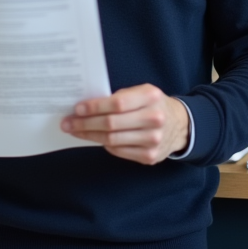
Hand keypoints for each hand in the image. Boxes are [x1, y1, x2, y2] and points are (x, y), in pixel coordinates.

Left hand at [61, 84, 189, 164]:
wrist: (180, 125)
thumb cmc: (154, 105)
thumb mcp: (142, 92)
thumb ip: (120, 97)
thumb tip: (87, 106)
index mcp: (151, 97)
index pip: (117, 103)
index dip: (94, 107)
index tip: (77, 109)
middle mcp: (154, 118)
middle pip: (111, 124)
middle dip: (85, 123)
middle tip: (68, 123)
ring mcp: (153, 140)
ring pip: (112, 139)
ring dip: (89, 135)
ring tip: (75, 131)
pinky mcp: (150, 156)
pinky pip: (118, 151)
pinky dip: (104, 144)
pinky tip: (95, 138)